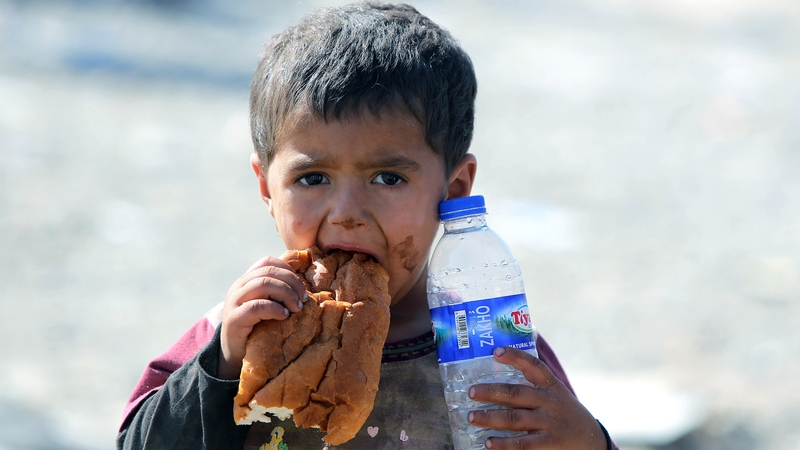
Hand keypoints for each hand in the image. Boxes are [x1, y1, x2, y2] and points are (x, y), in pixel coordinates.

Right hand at [217, 256, 306, 379]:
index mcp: (246, 281)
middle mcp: (238, 287)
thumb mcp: (267, 306)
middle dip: (292, 283)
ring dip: (286, 294)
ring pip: (263, 284)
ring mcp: (234, 302)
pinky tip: (284, 316)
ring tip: (296, 308)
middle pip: (268, 272)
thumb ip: (277, 294)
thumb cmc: (257, 328)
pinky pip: (257, 306)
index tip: (300, 287)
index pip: (267, 262)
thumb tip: (305, 289)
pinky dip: (275, 309)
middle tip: (303, 299)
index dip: (287, 270)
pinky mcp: (234, 319)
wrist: (234, 353)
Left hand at [468, 347, 605, 449]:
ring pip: (514, 419)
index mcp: (551, 386)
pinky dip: (504, 444)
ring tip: (472, 417)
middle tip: (471, 392)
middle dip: (491, 392)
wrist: (593, 441)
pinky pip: (522, 444)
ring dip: (490, 417)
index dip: (515, 357)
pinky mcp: (548, 444)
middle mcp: (549, 402)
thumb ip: (535, 386)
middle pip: (516, 394)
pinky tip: (488, 443)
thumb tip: (501, 376)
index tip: (496, 351)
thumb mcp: (557, 395)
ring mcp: (549, 424)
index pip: (533, 366)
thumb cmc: (565, 415)